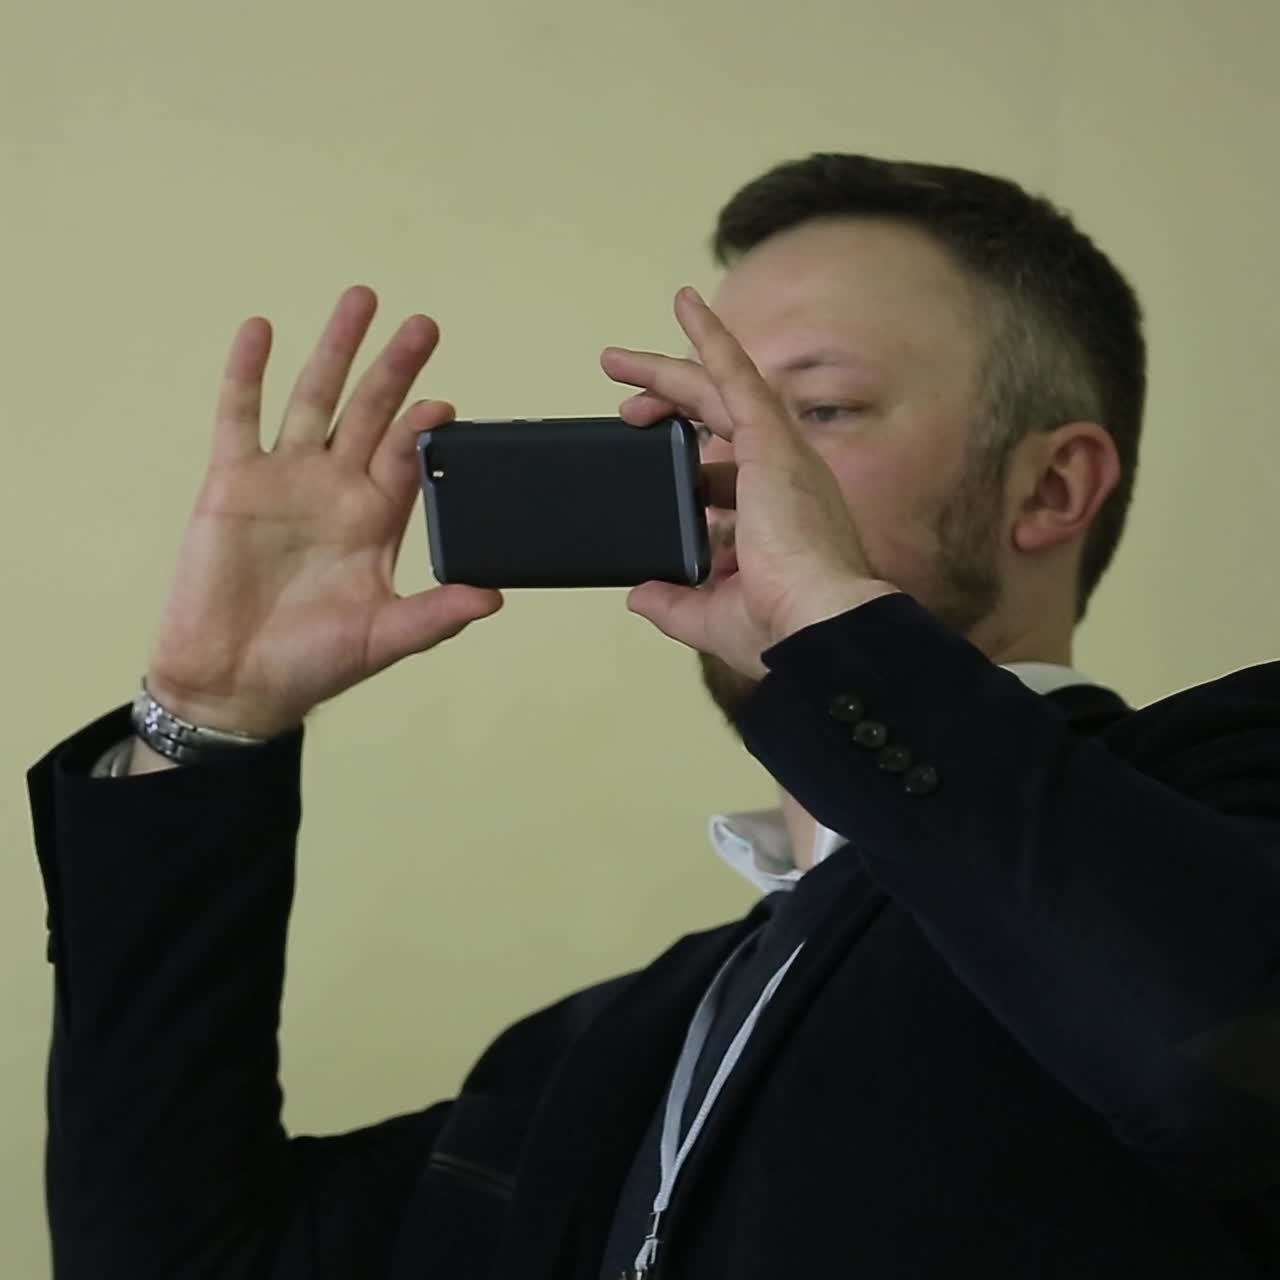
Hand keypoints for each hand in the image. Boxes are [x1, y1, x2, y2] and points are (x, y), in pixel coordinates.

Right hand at [144, 286, 501, 737]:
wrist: (233, 682)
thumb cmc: (310, 664)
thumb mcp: (383, 638)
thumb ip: (436, 614)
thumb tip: (494, 598)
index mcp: (376, 520)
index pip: (407, 458)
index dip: (423, 428)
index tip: (443, 403)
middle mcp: (335, 489)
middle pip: (370, 412)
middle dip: (395, 368)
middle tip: (423, 325)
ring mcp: (285, 478)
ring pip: (314, 398)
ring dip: (335, 350)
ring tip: (360, 300)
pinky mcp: (232, 481)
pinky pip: (239, 415)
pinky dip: (247, 373)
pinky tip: (260, 331)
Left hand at [601, 287, 896, 679]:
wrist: (816, 627)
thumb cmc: (783, 630)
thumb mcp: (710, 616)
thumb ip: (672, 603)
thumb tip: (639, 595)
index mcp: (772, 521)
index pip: (721, 478)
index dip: (681, 467)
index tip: (646, 466)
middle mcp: (782, 481)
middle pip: (714, 424)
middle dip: (665, 404)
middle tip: (619, 397)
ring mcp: (780, 456)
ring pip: (718, 393)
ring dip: (668, 371)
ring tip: (615, 360)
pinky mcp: (771, 440)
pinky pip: (737, 374)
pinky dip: (712, 338)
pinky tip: (685, 305)